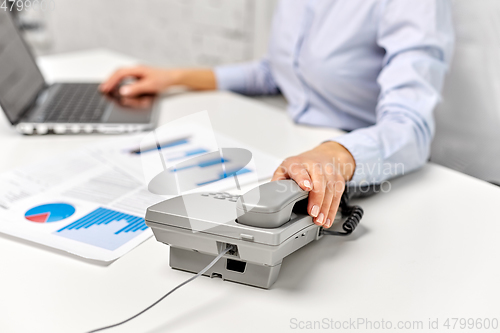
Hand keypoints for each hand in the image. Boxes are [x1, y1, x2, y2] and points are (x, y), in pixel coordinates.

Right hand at [99, 66, 216, 96]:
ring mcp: (138, 72)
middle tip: (103, 89)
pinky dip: (121, 82)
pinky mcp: (141, 76)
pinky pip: (127, 77)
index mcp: (137, 69)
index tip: (105, 88)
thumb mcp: (149, 85)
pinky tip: (120, 87)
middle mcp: (136, 69)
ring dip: (114, 81)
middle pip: (119, 73)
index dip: (110, 81)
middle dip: (110, 80)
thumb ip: (136, 88)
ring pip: (122, 74)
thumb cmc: (164, 79)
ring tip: (108, 88)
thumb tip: (123, 91)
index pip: (119, 73)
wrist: (174, 77)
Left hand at [271, 142, 354, 228]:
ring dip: (326, 207)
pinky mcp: (338, 179)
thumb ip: (277, 182)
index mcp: (297, 163)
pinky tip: (327, 219)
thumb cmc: (300, 166)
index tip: (306, 187)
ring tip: (319, 220)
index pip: (300, 169)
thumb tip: (270, 195)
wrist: (323, 156)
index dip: (303, 178)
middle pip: (319, 180)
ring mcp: (328, 171)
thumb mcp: (284, 170)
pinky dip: (333, 209)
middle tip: (312, 213)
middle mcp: (314, 165)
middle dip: (317, 198)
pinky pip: (338, 194)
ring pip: (330, 188)